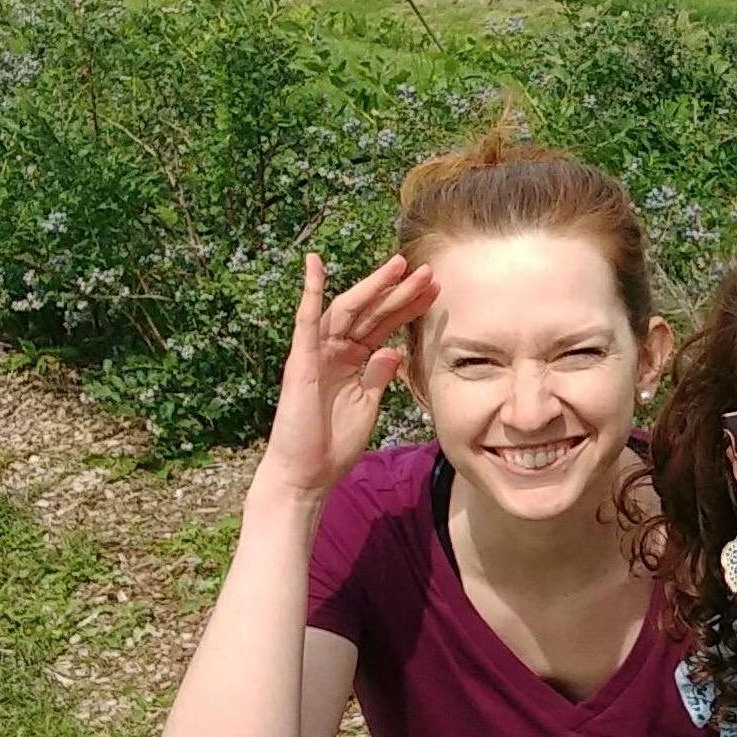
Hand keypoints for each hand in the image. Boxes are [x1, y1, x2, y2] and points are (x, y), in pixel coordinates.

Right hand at [259, 252, 438, 499]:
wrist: (309, 472)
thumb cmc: (334, 443)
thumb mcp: (367, 405)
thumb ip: (379, 376)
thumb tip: (394, 351)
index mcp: (354, 361)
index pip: (384, 326)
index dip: (408, 307)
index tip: (435, 291)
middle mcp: (335, 350)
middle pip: (371, 313)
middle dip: (399, 291)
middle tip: (428, 270)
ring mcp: (317, 352)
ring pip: (348, 311)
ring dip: (372, 287)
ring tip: (398, 265)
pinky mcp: (302, 361)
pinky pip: (306, 321)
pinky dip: (310, 292)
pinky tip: (315, 264)